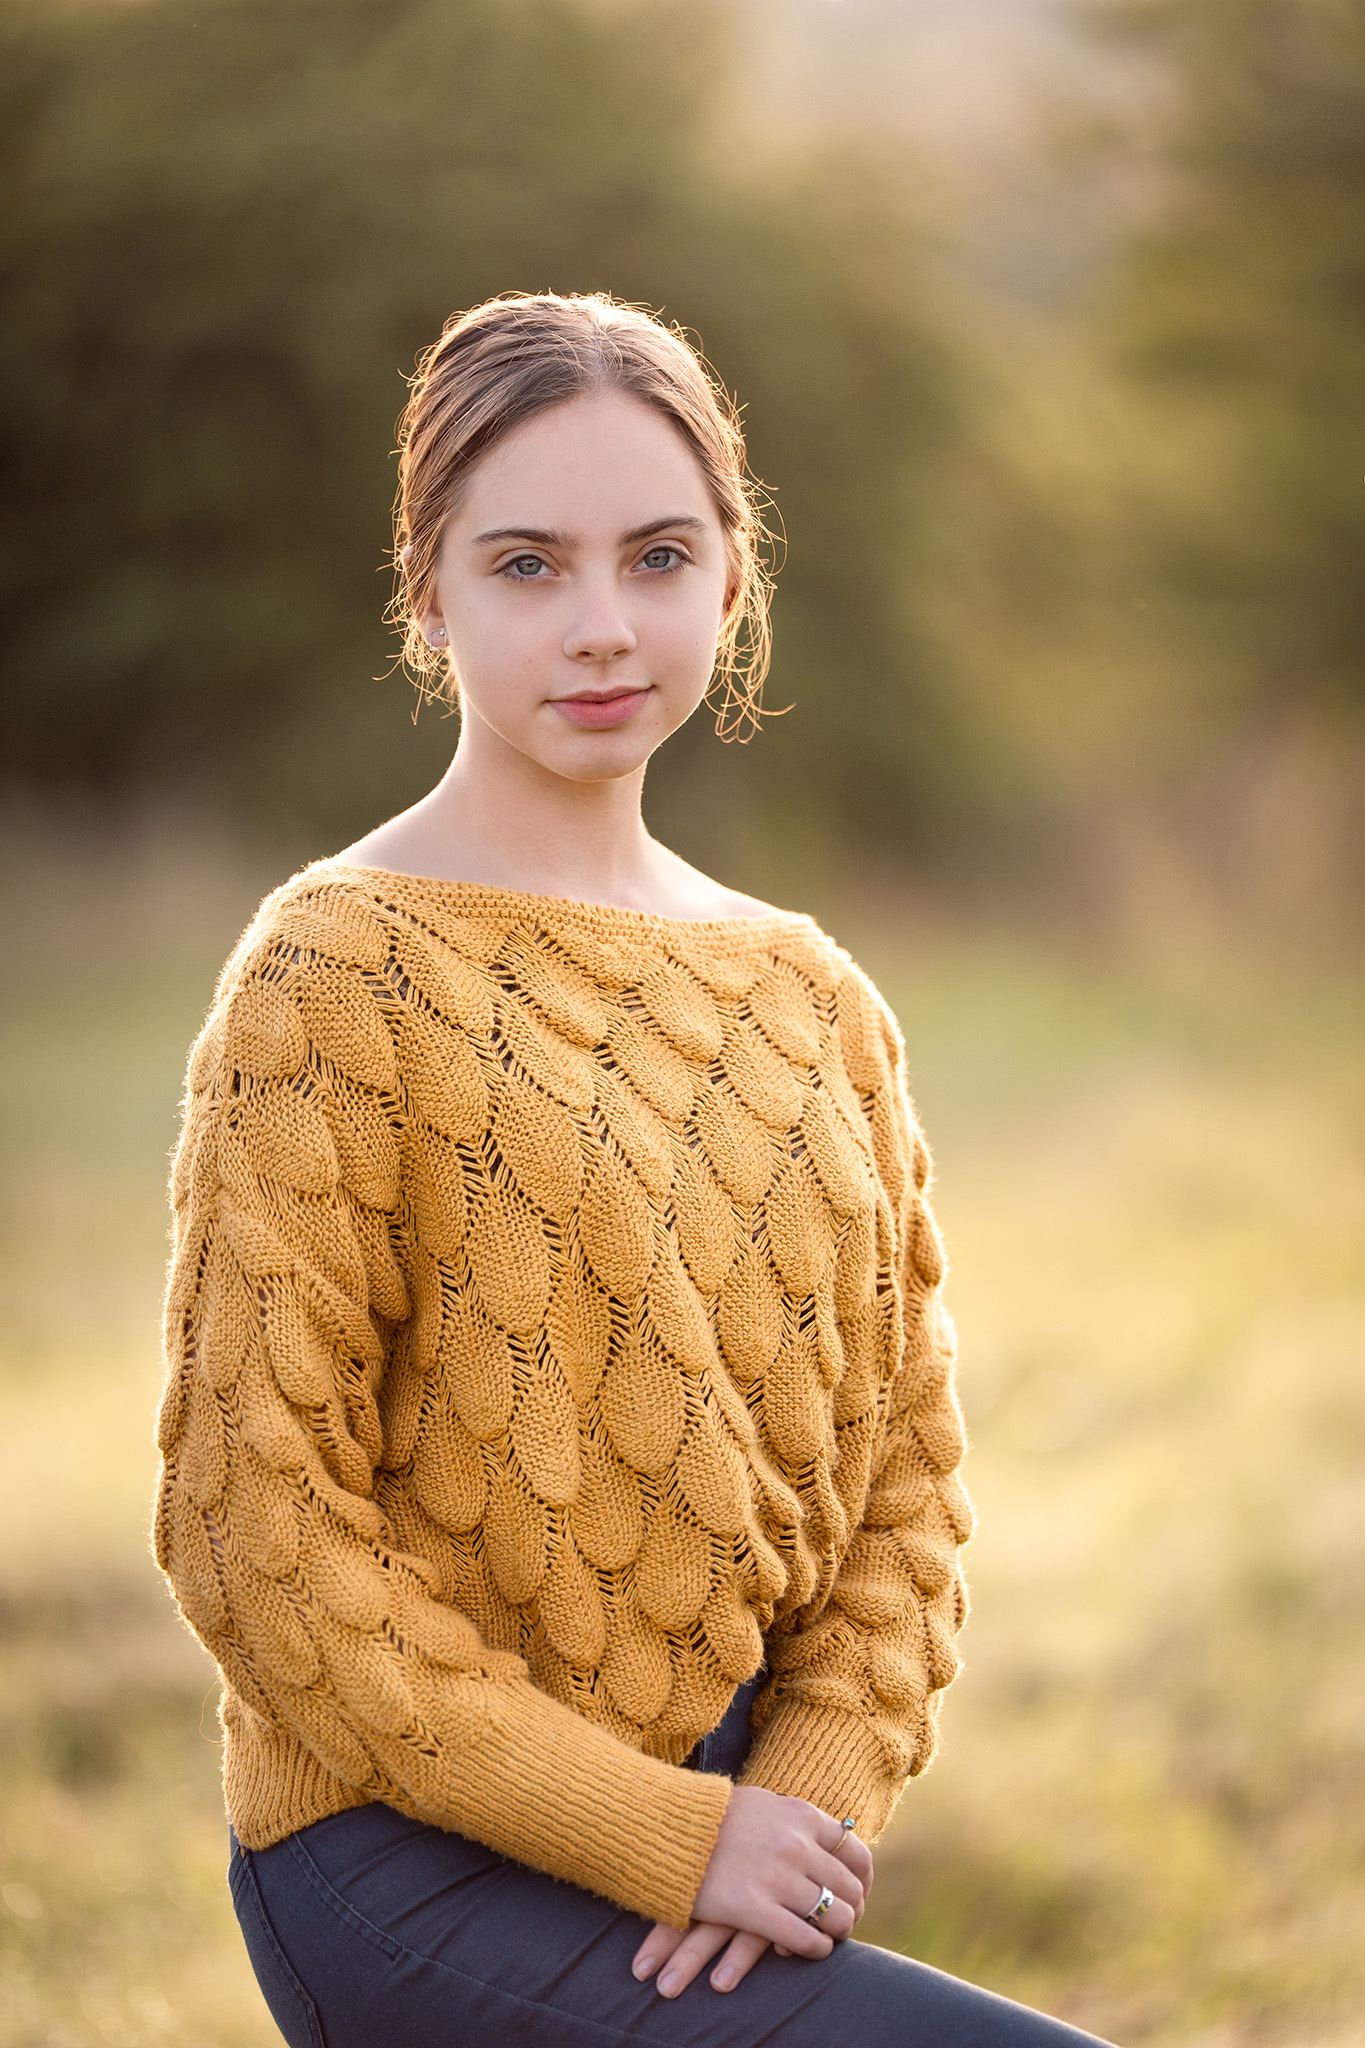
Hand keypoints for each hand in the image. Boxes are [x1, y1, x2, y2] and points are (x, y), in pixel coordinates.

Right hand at [631, 1789, 872, 1997]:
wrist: (667, 1827)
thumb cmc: (713, 1815)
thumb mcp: (763, 1802)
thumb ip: (795, 1819)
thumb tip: (826, 1833)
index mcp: (801, 1816)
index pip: (854, 1852)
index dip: (861, 1878)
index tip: (857, 1891)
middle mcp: (797, 1845)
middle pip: (847, 1886)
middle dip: (852, 1907)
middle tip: (847, 1919)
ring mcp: (777, 1878)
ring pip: (832, 1915)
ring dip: (838, 1930)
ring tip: (833, 1936)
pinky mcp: (754, 1909)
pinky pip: (804, 1938)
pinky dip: (816, 1948)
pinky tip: (815, 1949)